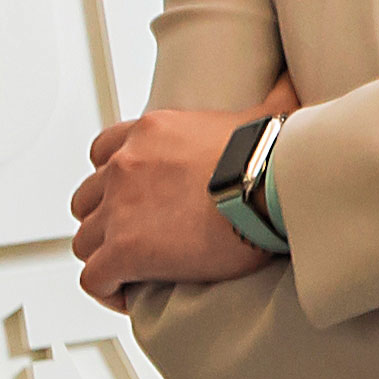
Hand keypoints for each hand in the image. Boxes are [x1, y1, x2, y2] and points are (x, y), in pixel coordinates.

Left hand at [72, 77, 292, 309]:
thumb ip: (270, 97)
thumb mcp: (264, 113)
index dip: (113, 180)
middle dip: (104, 220)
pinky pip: (95, 278)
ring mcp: (120, 208)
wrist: (272, 187)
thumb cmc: (272, 157)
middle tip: (135, 238)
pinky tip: (129, 296)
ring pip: (85, 241)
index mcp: (151, 131)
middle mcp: (125, 165)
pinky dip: (107, 290)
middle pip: (87, 199)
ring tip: (133, 273)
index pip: (104, 151)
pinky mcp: (124, 251)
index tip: (132, 198)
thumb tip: (292, 82)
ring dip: (104, 257)